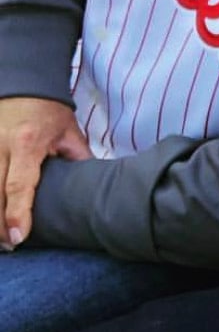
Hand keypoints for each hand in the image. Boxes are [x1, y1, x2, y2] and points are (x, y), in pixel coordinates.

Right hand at [0, 97, 90, 248]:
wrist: (25, 85)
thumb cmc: (50, 112)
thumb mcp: (70, 133)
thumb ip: (80, 159)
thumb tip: (96, 187)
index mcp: (28, 143)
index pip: (19, 184)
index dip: (18, 213)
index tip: (19, 237)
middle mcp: (0, 146)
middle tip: (10, 246)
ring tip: (0, 238)